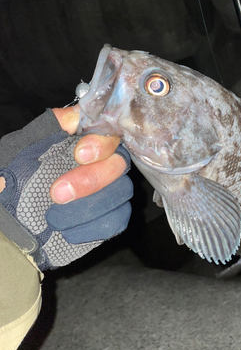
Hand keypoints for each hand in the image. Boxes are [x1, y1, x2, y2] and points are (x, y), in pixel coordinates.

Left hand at [0, 107, 132, 270]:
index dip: (100, 143)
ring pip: (121, 192)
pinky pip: (118, 219)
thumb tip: (71, 118)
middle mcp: (102, 161)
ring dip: (90, 206)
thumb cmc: (15, 177)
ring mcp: (109, 188)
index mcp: (84, 138)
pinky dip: (95, 226)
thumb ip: (47, 130)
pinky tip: (68, 230)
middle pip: (118, 164)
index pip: (108, 132)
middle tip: (57, 193)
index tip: (79, 154)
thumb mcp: (22, 149)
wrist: (11, 217)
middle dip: (91, 179)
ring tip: (54, 218)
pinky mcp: (109, 215)